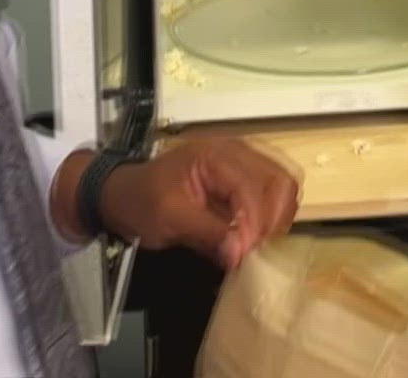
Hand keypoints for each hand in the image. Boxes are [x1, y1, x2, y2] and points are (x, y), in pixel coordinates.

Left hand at [98, 137, 300, 267]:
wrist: (123, 194)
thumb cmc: (141, 202)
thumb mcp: (168, 219)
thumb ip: (207, 233)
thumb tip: (240, 255)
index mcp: (215, 156)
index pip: (252, 188)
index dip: (253, 224)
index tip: (243, 255)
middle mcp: (237, 151)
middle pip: (280, 181)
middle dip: (272, 220)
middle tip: (253, 250)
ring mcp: (244, 160)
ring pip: (284, 185)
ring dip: (277, 217)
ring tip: (257, 243)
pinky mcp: (245, 174)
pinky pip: (274, 190)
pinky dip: (274, 213)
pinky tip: (257, 233)